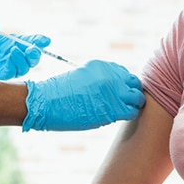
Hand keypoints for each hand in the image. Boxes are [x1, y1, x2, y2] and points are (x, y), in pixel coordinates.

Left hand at [0, 21, 48, 79]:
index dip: (38, 41)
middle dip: (34, 53)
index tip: (45, 40)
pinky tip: (9, 58)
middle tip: (33, 49)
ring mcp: (6, 66)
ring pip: (24, 66)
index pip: (28, 42)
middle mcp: (11, 55)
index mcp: (9, 42)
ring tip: (14, 50)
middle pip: (30, 57)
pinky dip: (14, 66)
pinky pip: (12, 73)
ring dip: (24, 59)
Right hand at [22, 60, 144, 130]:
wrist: (46, 103)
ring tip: (124, 110)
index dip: (123, 84)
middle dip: (132, 92)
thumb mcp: (80, 77)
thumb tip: (109, 91)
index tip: (119, 92)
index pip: (124, 73)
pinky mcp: (113, 108)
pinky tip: (120, 117)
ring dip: (133, 104)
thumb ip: (98, 81)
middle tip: (126, 102)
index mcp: (101, 66)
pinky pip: (132, 111)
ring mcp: (113, 91)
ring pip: (136, 98)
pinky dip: (129, 115)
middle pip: (134, 83)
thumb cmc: (58, 94)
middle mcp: (110, 76)